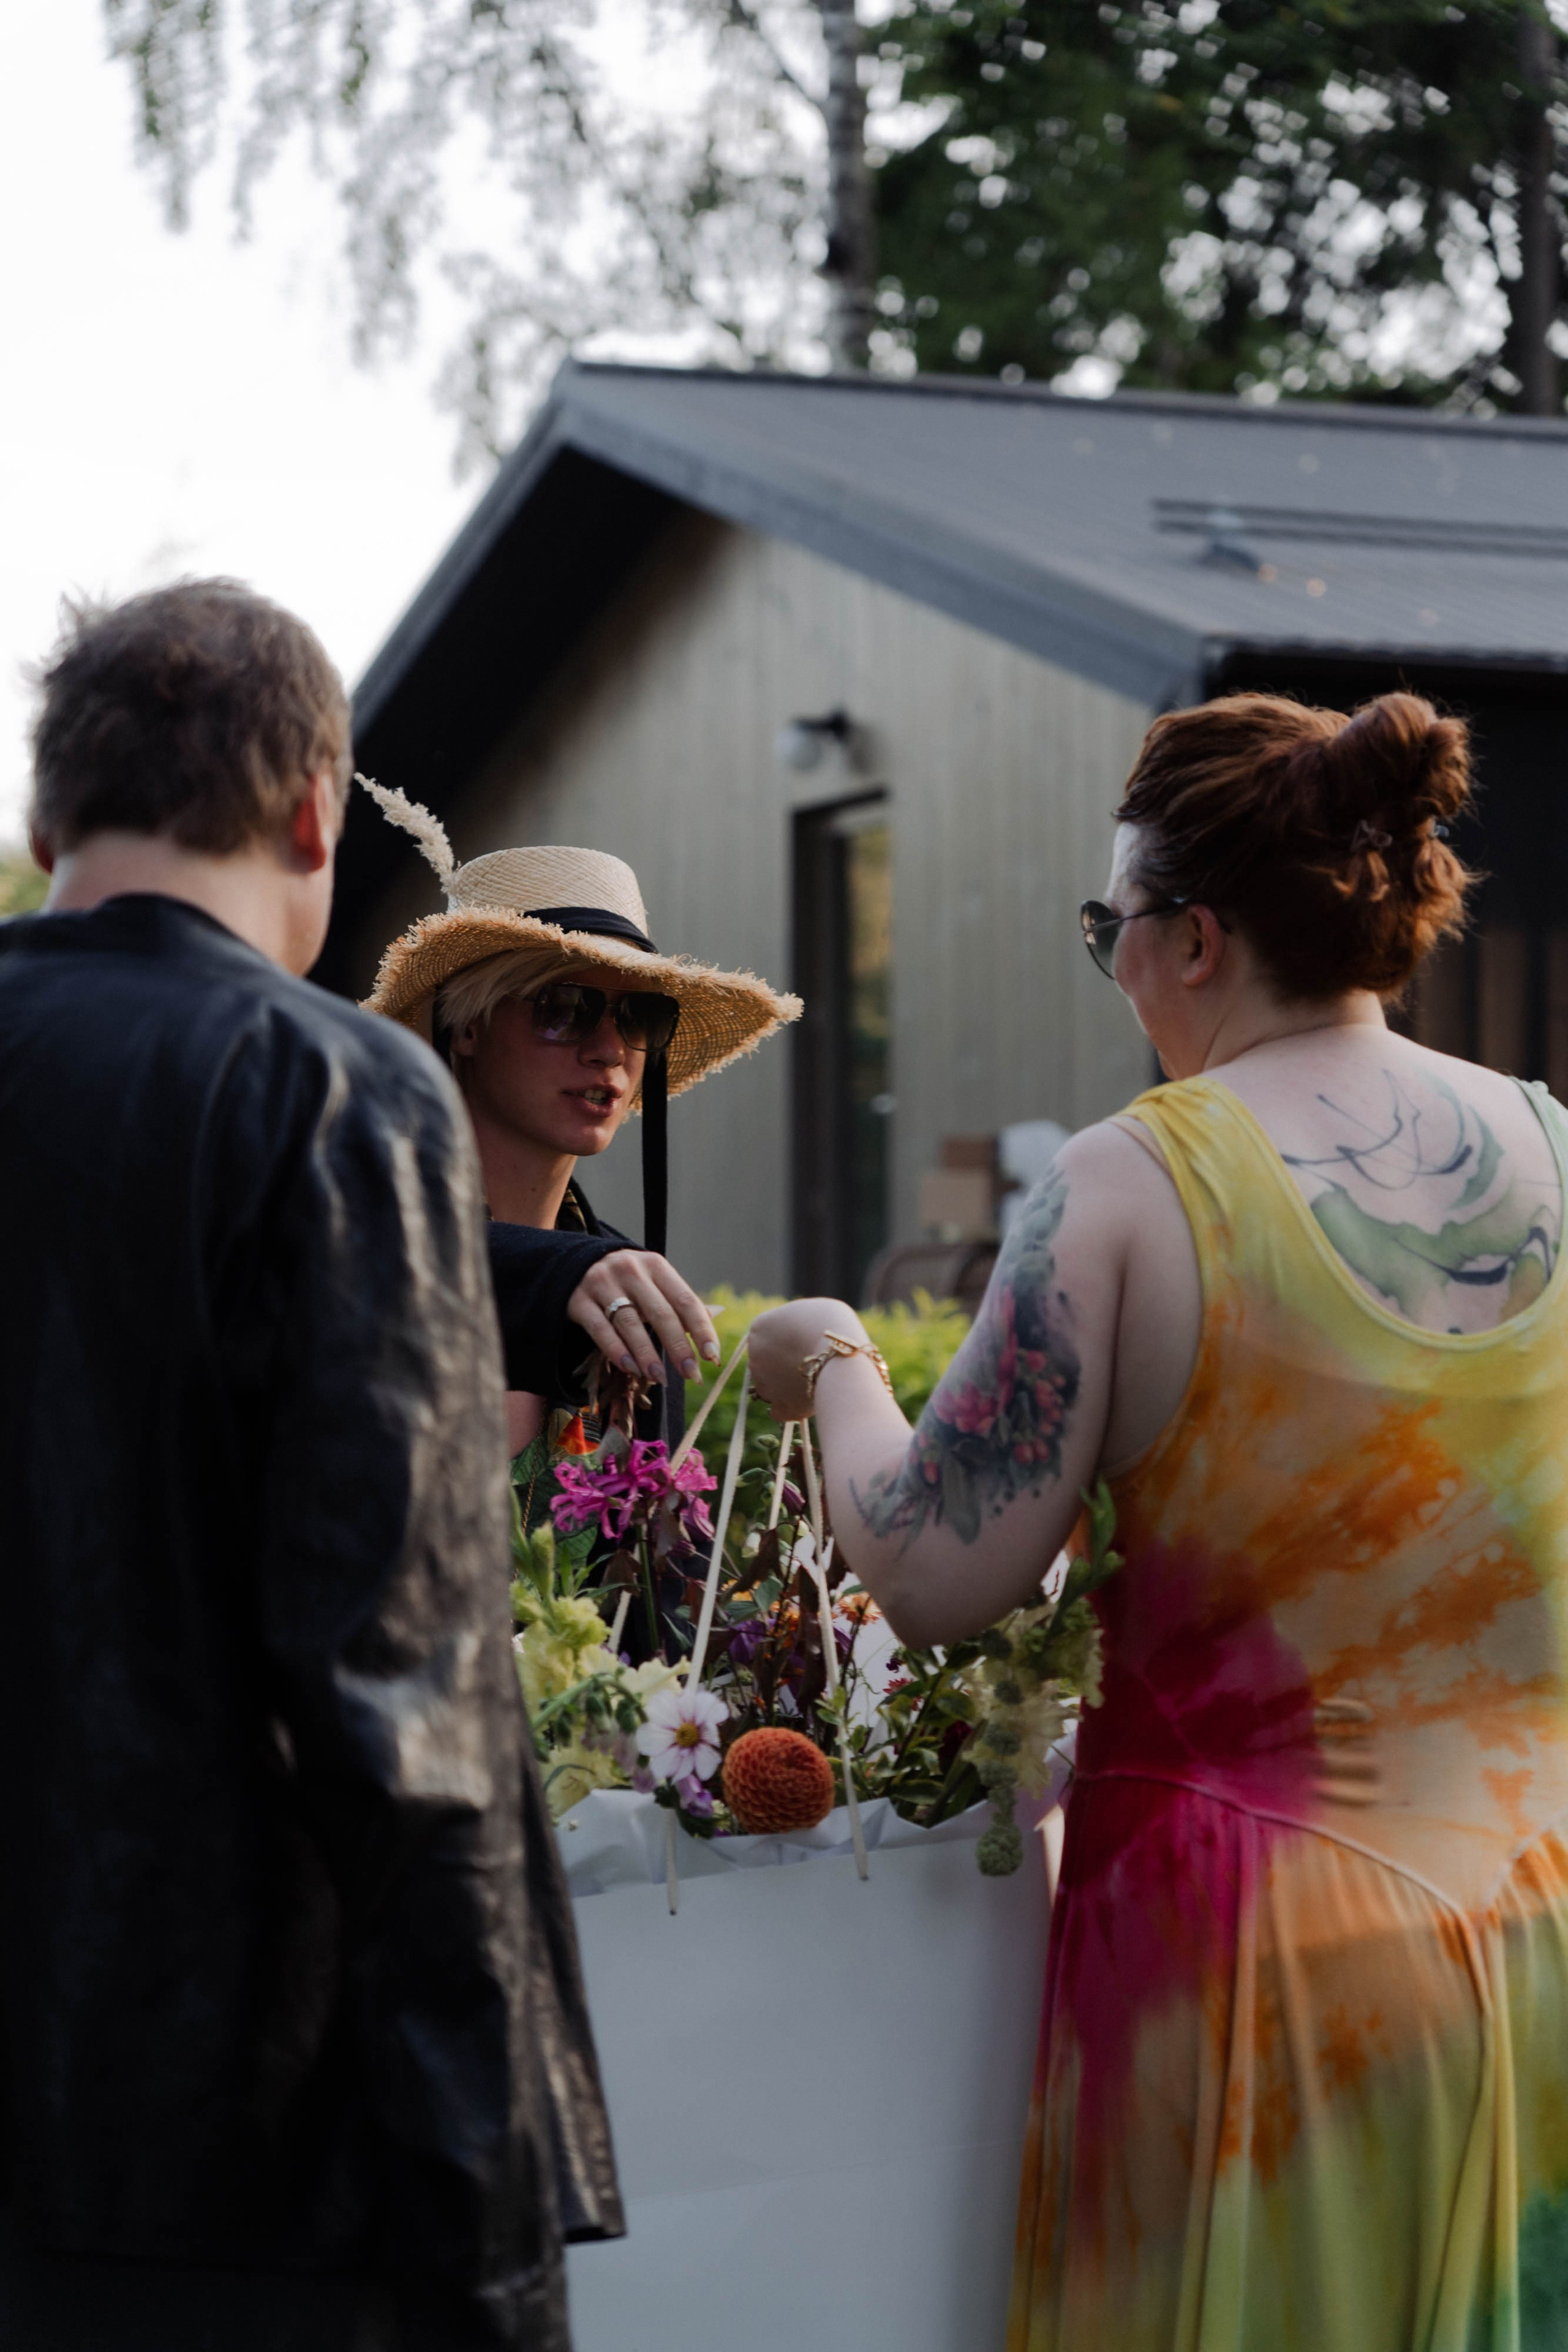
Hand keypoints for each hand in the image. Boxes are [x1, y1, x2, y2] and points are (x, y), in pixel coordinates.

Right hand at [568, 1250, 719, 1384]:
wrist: (573, 1263)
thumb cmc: (625, 1279)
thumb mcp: (652, 1281)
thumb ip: (677, 1300)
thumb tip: (715, 1315)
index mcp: (656, 1266)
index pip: (685, 1300)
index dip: (701, 1330)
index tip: (712, 1357)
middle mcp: (631, 1271)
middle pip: (661, 1313)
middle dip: (678, 1347)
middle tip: (690, 1374)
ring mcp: (603, 1284)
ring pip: (630, 1322)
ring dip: (647, 1354)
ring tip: (659, 1378)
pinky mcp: (578, 1299)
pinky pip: (600, 1328)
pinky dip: (617, 1351)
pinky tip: (631, 1369)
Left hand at [747, 1298, 867, 1419]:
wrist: (840, 1356)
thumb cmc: (831, 1325)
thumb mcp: (809, 1310)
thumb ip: (794, 1323)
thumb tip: (797, 1333)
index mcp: (759, 1329)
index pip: (766, 1336)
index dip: (786, 1341)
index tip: (803, 1342)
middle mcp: (754, 1358)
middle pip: (766, 1362)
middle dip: (783, 1364)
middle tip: (810, 1362)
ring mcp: (765, 1384)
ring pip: (773, 1387)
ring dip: (787, 1386)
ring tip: (815, 1380)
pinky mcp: (780, 1407)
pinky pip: (779, 1411)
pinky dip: (789, 1409)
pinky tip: (803, 1402)